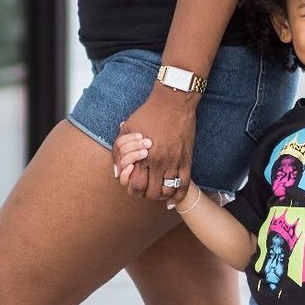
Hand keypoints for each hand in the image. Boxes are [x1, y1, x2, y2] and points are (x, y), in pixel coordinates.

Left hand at [111, 88, 195, 203]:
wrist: (173, 102)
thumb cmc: (148, 114)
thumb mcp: (127, 129)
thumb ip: (119, 152)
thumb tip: (117, 173)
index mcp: (142, 155)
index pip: (135, 186)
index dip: (133, 190)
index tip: (134, 186)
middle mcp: (158, 162)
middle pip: (151, 193)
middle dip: (146, 195)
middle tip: (145, 190)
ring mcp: (174, 162)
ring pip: (167, 192)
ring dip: (161, 196)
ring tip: (157, 193)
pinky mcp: (186, 160)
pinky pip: (184, 185)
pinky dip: (178, 197)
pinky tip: (172, 202)